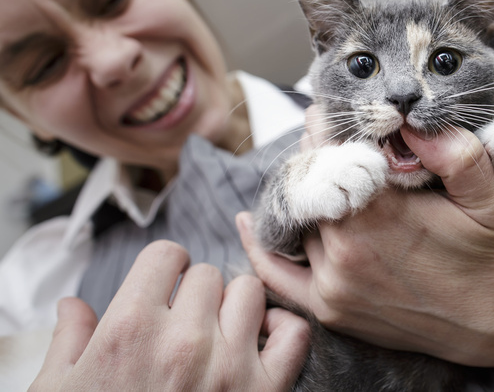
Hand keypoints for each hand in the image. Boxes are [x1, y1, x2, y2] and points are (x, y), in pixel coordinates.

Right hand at [30, 240, 309, 390]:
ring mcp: (229, 366)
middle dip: (195, 291)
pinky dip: (282, 329)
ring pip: (249, 292)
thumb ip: (69, 340)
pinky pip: (294, 334)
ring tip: (218, 330)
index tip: (164, 285)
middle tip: (185, 319)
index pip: (166, 255)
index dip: (164, 268)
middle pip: (208, 274)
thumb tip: (72, 305)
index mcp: (129, 330)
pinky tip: (260, 339)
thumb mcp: (58, 390)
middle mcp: (183, 341)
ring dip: (234, 305)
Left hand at [239, 123, 493, 367]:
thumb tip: (411, 121)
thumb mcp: (489, 196)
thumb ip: (458, 153)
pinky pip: (277, 274)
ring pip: (295, 222)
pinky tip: (249, 221)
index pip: (329, 155)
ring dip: (301, 195)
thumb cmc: (485, 255)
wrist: (486, 324)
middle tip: (321, 138)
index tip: (323, 112)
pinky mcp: (327, 308)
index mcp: (378, 215)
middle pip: (307, 186)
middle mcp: (344, 250)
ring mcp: (331, 283)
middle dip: (314, 160)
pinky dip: (260, 247)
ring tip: (314, 175)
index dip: (325, 128)